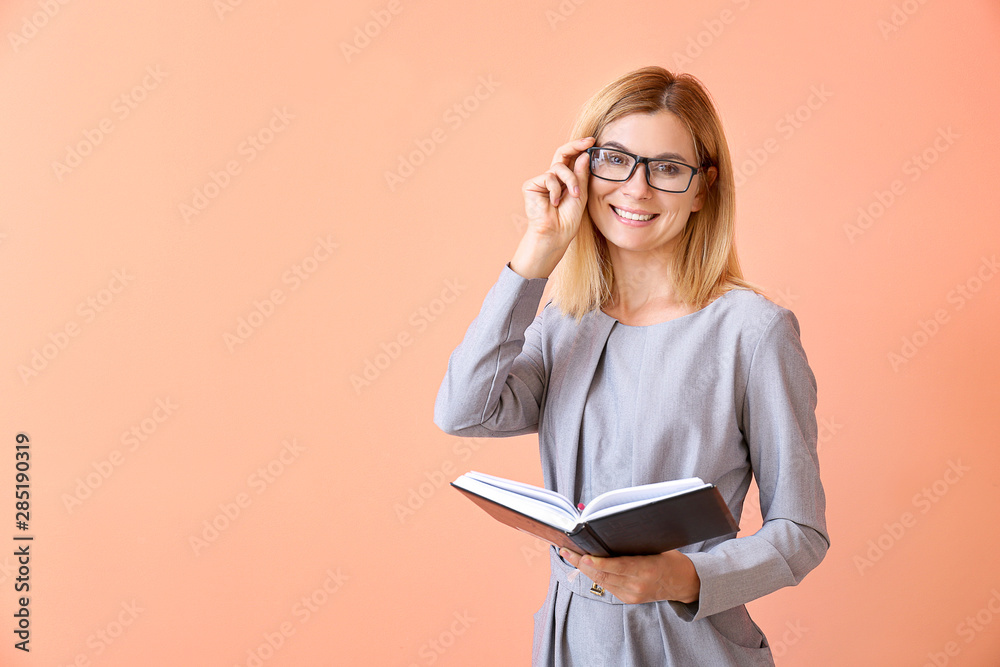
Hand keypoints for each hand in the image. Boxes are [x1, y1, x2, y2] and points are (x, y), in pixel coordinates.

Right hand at [510, 137, 594, 278]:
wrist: (556, 234)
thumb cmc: (568, 218)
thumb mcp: (581, 194)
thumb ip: (581, 175)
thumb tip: (584, 154)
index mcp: (565, 179)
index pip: (571, 158)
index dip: (580, 148)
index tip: (593, 141)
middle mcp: (553, 177)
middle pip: (562, 153)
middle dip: (575, 146)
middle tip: (589, 142)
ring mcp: (541, 181)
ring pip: (559, 167)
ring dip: (570, 180)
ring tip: (573, 195)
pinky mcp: (531, 185)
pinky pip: (549, 177)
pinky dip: (556, 190)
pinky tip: (554, 203)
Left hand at [559, 548, 700, 604]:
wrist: (684, 583)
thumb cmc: (670, 559)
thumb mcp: (657, 546)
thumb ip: (634, 542)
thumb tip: (610, 527)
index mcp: (647, 569)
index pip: (618, 567)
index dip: (599, 563)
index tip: (583, 556)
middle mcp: (638, 585)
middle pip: (604, 575)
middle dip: (581, 563)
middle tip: (565, 550)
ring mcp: (632, 595)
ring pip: (602, 581)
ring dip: (584, 568)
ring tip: (569, 555)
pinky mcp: (629, 599)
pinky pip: (607, 586)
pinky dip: (595, 575)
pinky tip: (584, 565)